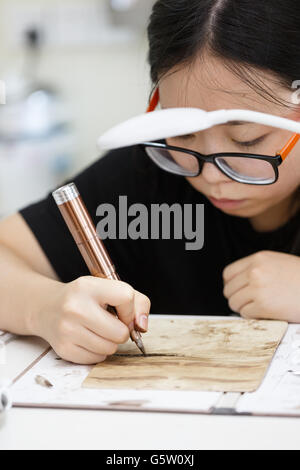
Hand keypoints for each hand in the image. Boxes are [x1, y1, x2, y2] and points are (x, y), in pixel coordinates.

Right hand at [32, 276, 150, 363]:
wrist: (48, 308)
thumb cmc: (85, 299)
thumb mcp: (109, 289)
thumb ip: (137, 302)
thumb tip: (142, 326)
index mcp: (88, 287)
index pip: (126, 297)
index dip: (130, 309)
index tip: (122, 311)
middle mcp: (75, 307)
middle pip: (120, 332)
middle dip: (121, 330)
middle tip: (111, 324)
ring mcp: (67, 330)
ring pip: (110, 348)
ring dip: (110, 342)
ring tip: (98, 330)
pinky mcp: (64, 349)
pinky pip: (97, 358)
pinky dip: (98, 351)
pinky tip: (88, 338)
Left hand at [223, 251, 299, 322]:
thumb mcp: (278, 262)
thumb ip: (257, 268)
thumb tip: (238, 281)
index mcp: (258, 259)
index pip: (228, 273)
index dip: (231, 284)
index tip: (236, 290)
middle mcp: (255, 272)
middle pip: (229, 290)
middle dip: (237, 298)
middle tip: (249, 302)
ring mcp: (258, 289)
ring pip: (234, 303)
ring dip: (244, 308)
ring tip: (259, 307)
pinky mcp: (263, 306)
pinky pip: (245, 314)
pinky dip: (253, 316)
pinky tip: (265, 312)